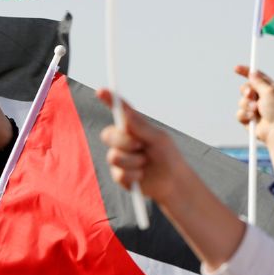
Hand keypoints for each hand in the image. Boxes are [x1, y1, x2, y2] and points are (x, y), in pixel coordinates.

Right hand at [97, 89, 191, 206]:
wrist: (172, 183)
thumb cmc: (168, 157)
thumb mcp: (158, 139)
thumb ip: (141, 127)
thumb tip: (126, 112)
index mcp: (133, 127)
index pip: (119, 111)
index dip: (109, 100)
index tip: (101, 91)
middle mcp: (123, 141)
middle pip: (108, 135)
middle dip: (122, 141)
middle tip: (139, 145)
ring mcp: (120, 158)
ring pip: (113, 156)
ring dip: (132, 161)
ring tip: (145, 163)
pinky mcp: (119, 175)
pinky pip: (118, 173)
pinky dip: (133, 175)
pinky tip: (142, 175)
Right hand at [234, 66, 273, 177]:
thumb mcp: (269, 92)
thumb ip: (259, 82)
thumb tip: (252, 73)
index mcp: (270, 89)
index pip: (257, 77)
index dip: (246, 72)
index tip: (236, 68)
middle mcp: (263, 98)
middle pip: (246, 88)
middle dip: (246, 91)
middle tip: (251, 95)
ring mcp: (256, 109)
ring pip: (241, 101)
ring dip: (247, 105)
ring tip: (255, 111)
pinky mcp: (250, 120)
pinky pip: (239, 114)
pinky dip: (244, 115)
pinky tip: (252, 120)